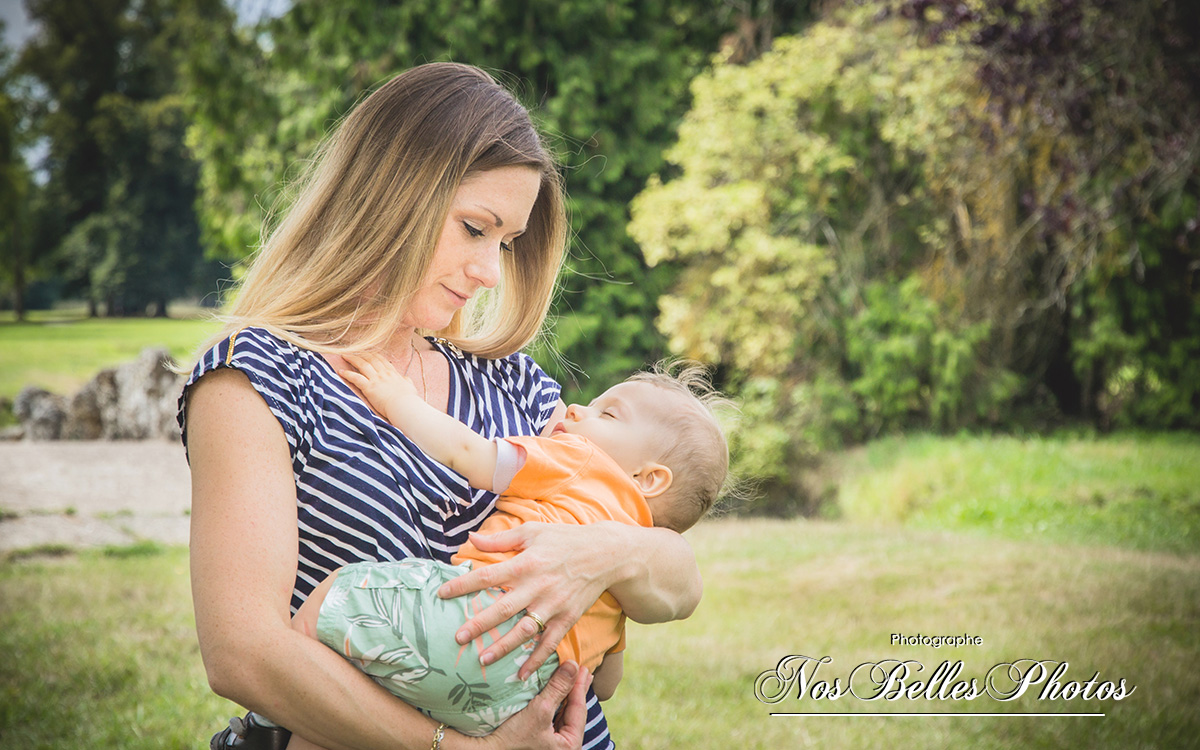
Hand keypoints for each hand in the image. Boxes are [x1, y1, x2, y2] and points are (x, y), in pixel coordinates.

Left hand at [338, 352, 418, 419]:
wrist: (404, 406)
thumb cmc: (408, 399)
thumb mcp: (410, 386)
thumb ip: (407, 381)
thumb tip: (406, 378)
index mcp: (393, 373)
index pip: (381, 360)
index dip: (373, 355)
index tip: (367, 352)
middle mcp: (383, 373)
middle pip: (370, 359)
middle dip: (361, 354)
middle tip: (353, 351)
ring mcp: (376, 379)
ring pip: (362, 365)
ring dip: (352, 359)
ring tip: (344, 356)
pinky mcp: (369, 387)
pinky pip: (356, 378)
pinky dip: (347, 374)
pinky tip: (340, 371)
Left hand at [438, 524, 615, 678]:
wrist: (605, 554)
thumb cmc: (565, 539)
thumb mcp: (532, 531)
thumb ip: (501, 539)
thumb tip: (471, 538)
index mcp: (525, 563)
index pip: (487, 576)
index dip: (463, 585)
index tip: (442, 594)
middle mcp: (538, 586)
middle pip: (504, 608)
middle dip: (479, 624)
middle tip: (458, 637)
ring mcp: (554, 605)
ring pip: (525, 630)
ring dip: (504, 647)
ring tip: (483, 659)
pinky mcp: (568, 618)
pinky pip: (550, 643)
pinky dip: (536, 660)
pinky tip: (521, 674)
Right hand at [475, 661, 590, 749]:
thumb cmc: (513, 737)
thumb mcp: (540, 710)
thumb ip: (558, 688)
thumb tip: (574, 666)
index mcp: (570, 746)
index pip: (579, 710)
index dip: (580, 686)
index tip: (584, 667)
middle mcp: (562, 748)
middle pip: (572, 713)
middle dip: (575, 690)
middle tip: (582, 670)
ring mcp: (550, 746)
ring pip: (562, 715)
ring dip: (564, 695)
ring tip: (570, 678)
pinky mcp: (538, 742)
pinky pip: (551, 719)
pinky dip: (553, 703)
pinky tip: (554, 692)